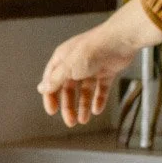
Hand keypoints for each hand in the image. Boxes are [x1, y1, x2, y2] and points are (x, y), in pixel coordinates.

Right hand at [37, 9, 161, 126]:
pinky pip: (101, 88)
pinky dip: (99, 99)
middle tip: (70, 122)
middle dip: (69, 106)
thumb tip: (41, 88)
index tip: (52, 111)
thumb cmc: (92, 49)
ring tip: (84, 120)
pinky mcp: (107, 71)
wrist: (120, 41)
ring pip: (85, 91)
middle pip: (69, 88)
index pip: (52, 80)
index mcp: (63, 59)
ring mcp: (92, 67)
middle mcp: (76, 63)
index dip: (50, 96)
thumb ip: (55, 79)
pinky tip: (97, 110)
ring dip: (84, 106)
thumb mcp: (68, 67)